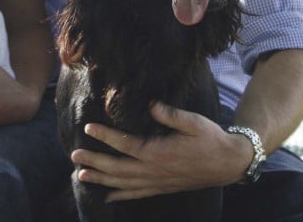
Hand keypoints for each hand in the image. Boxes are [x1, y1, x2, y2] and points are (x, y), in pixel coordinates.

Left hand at [72, 103, 248, 201]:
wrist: (228, 163)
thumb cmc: (211, 138)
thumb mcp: (193, 121)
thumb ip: (170, 114)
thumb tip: (150, 104)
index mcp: (159, 152)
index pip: (126, 144)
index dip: (106, 136)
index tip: (89, 127)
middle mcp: (154, 170)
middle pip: (118, 168)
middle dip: (94, 161)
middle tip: (74, 154)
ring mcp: (157, 182)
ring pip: (123, 184)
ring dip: (101, 179)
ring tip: (81, 174)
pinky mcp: (162, 187)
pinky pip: (137, 194)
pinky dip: (120, 196)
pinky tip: (106, 197)